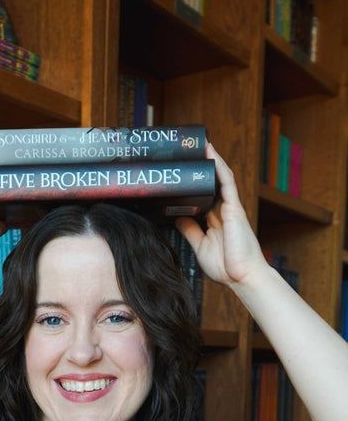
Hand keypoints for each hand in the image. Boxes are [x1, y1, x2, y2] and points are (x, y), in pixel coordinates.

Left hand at [175, 144, 265, 288]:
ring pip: (220, 176)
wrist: (242, 277)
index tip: (181, 172)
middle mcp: (223, 210)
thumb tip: (177, 217)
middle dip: (202, 166)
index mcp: (215, 219)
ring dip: (211, 160)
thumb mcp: (200, 245)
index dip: (194, 182)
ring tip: (198, 144)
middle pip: (211, 182)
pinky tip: (210, 152)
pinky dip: (218, 166)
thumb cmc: (225, 266)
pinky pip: (227, 181)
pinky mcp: (234, 207)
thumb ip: (190, 230)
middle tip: (187, 151)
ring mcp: (230, 207)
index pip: (203, 194)